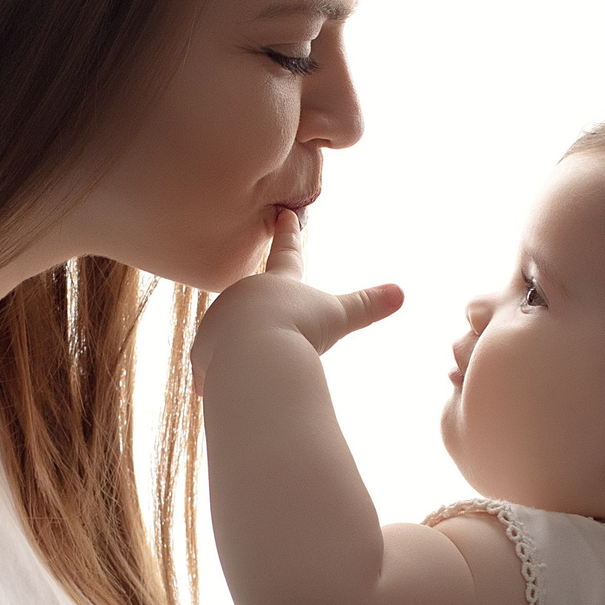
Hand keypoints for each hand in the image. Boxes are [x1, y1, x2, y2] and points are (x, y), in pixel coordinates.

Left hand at [193, 208, 401, 387]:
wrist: (256, 356)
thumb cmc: (300, 330)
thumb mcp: (338, 316)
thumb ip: (368, 305)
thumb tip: (402, 293)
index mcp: (276, 283)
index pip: (287, 253)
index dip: (288, 234)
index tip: (282, 213)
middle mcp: (242, 297)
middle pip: (252, 300)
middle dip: (258, 312)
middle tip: (271, 327)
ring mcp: (218, 323)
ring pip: (227, 337)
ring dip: (236, 350)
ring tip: (256, 369)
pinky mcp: (202, 353)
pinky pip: (209, 369)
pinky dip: (216, 379)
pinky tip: (223, 391)